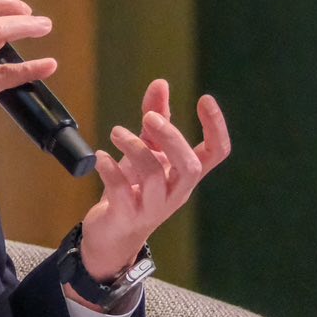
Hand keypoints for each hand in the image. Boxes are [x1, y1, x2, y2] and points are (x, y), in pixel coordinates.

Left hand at [79, 80, 231, 282]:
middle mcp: (176, 191)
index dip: (216, 127)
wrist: (112, 233)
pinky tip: (100, 156)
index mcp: (185, 174)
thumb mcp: (147, 150)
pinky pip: (123, 193)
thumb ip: (155, 117)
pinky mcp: (126, 215)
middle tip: (148, 117)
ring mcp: (153, 206)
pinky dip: (111, 171)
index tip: (205, 98)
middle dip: (171, 138)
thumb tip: (161, 83)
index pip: (216, 153)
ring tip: (116, 132)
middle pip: (190, 167)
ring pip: (154, 178)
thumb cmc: (135, 188)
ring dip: (134, 149)